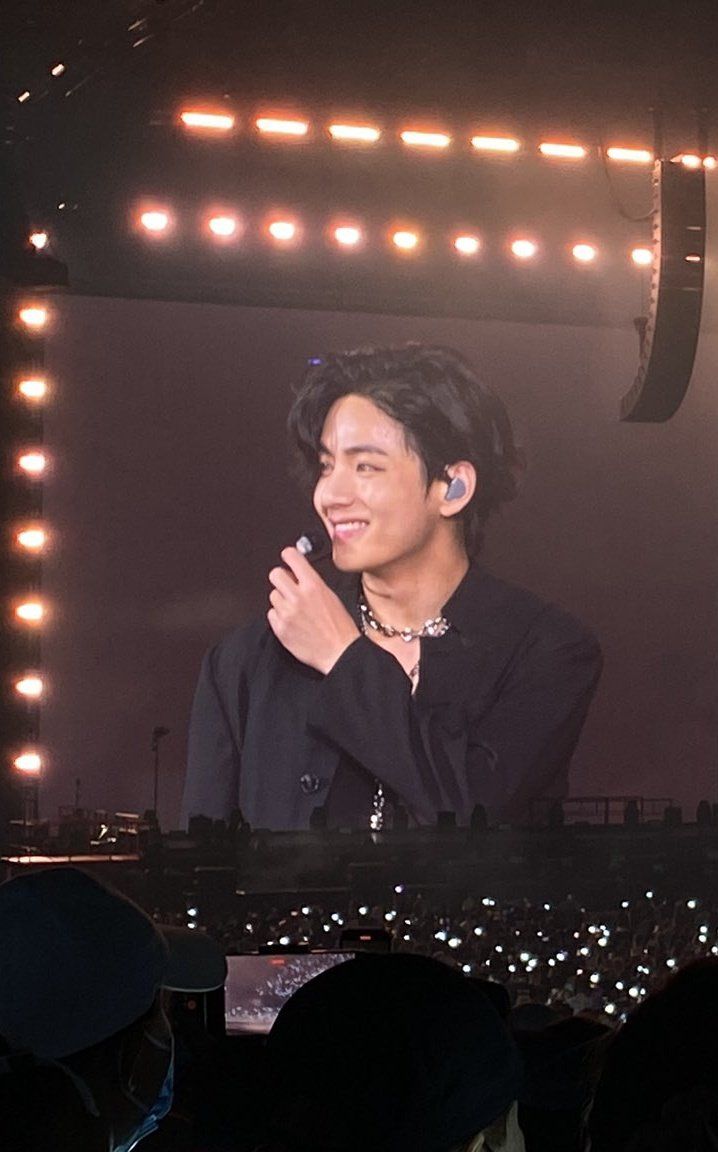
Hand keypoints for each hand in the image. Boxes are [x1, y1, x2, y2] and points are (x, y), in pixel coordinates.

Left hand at [267, 547, 359, 673]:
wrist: (339, 652)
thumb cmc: (340, 628)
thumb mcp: (331, 596)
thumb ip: (311, 583)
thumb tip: (297, 574)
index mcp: (313, 585)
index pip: (291, 557)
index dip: (289, 556)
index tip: (288, 557)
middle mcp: (298, 597)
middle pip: (275, 574)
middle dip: (282, 579)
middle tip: (289, 586)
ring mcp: (287, 613)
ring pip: (273, 595)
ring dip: (281, 600)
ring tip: (295, 610)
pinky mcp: (280, 628)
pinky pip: (271, 614)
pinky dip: (279, 616)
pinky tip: (292, 622)